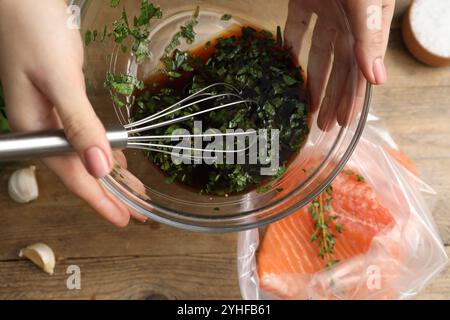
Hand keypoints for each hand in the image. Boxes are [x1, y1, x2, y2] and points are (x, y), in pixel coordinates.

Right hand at [0, 0, 145, 225]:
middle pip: (80, 170)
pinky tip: (118, 160)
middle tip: (139, 212)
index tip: (124, 219)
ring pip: (85, 155)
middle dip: (110, 193)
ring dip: (110, 174)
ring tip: (136, 193)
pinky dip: (104, 150)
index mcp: (36, 127)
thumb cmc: (36, 31)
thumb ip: (79, 123)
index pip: (72, 174)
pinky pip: (86, 136)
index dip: (99, 199)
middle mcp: (42, 127)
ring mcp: (51, 115)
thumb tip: (98, 165)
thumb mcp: (59, 79)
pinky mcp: (62, 102)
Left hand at [285, 0, 394, 129]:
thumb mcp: (366, 4)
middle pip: (339, 69)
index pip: (360, 71)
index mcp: (368, 26)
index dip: (352, 98)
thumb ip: (369, 37)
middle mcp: (348, 24)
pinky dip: (292, 49)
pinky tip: (290, 71)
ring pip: (318, 54)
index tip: (344, 122)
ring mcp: (326, 14)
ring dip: (314, 81)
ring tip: (309, 108)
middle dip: (332, 99)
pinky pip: (297, 30)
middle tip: (323, 125)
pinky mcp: (304, 2)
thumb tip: (376, 79)